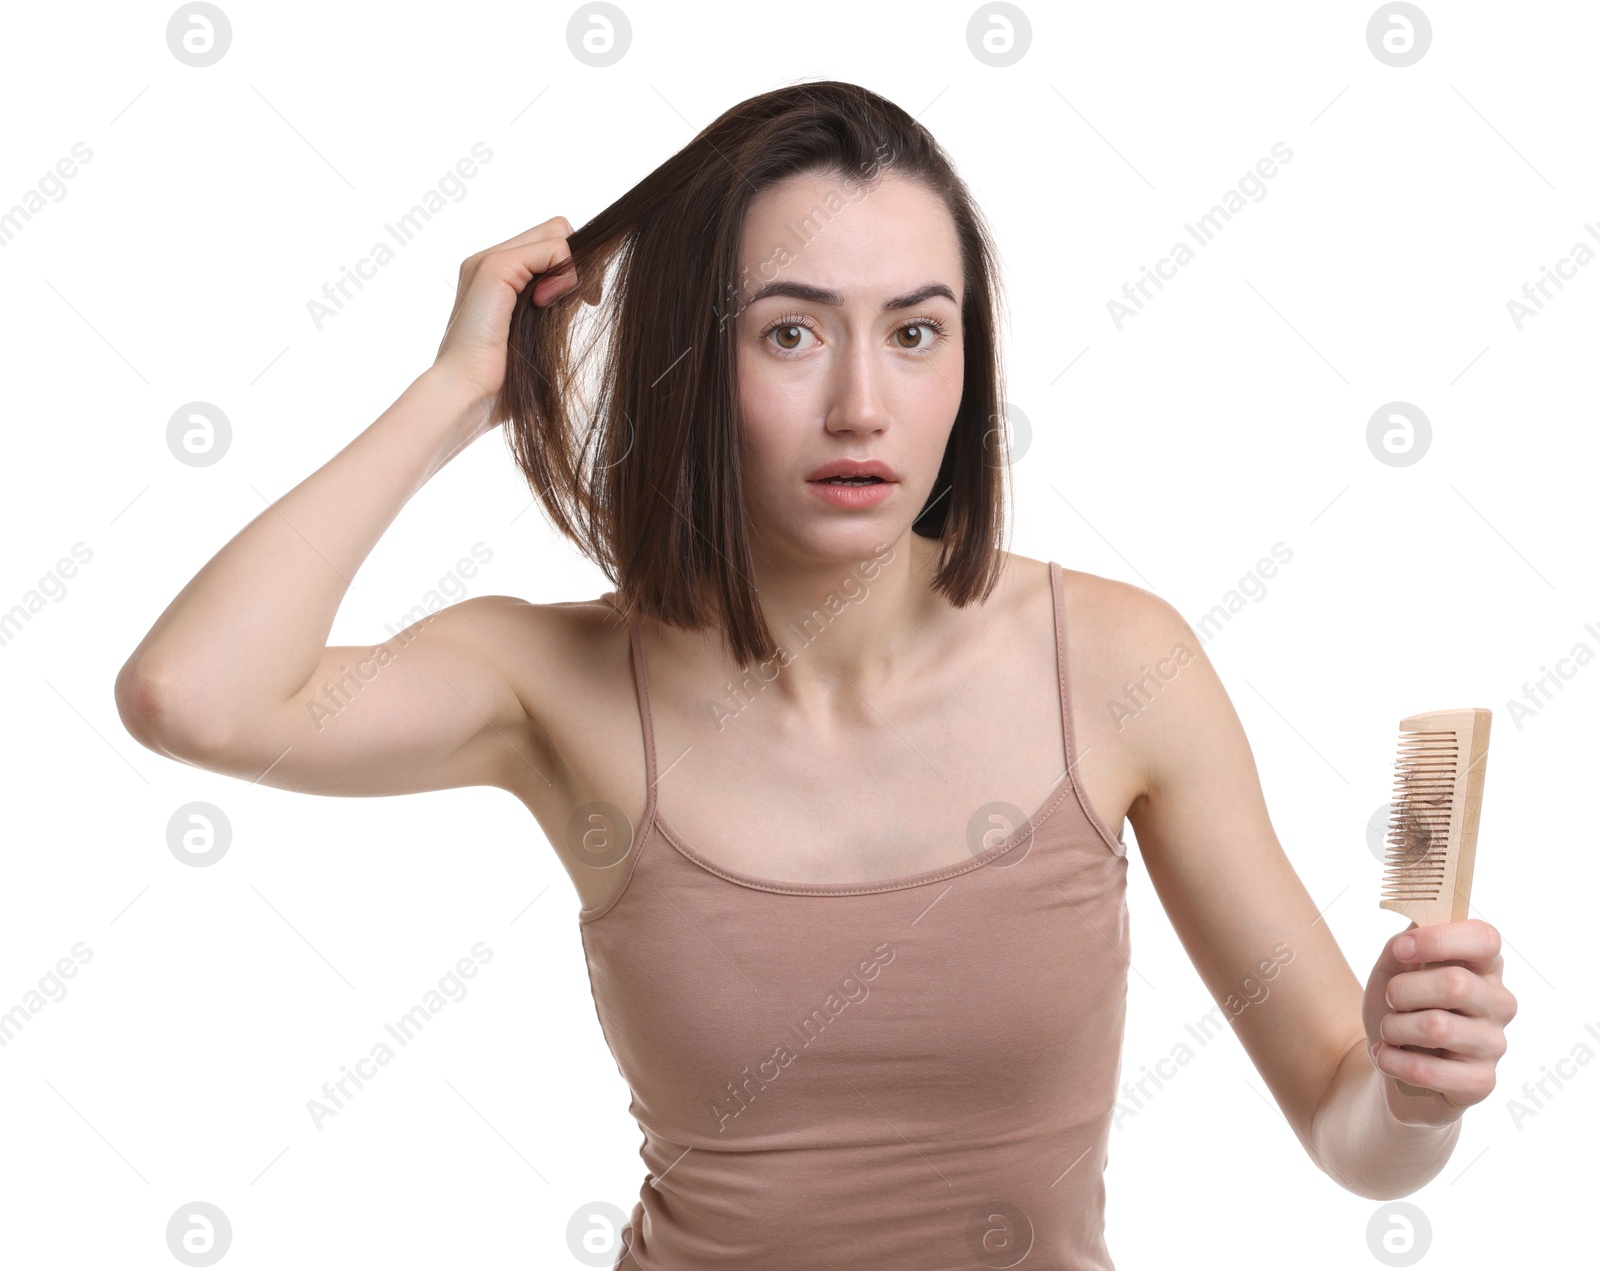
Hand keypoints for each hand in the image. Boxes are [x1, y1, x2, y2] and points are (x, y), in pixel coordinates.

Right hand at [432, 215, 590, 428]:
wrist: (466, 393)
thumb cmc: (502, 380)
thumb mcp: (538, 335)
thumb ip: (556, 305)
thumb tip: (587, 289)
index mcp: (497, 277)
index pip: (550, 244)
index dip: (574, 268)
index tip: (584, 301)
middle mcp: (490, 260)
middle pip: (557, 230)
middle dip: (580, 263)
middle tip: (585, 300)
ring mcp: (490, 259)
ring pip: (558, 232)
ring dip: (573, 270)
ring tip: (558, 306)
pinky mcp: (495, 266)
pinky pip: (554, 247)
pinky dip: (565, 275)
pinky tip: (548, 304)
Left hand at [1362, 918, 1516, 1124]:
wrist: (1393, 1064)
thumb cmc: (1401, 1008)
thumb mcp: (1392, 969)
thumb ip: (1404, 944)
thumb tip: (1417, 924)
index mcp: (1484, 966)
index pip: (1485, 939)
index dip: (1439, 940)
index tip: (1400, 950)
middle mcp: (1499, 1003)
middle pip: (1455, 984)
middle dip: (1403, 990)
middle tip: (1391, 1000)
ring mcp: (1494, 1044)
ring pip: (1436, 1027)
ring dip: (1394, 1028)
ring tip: (1390, 1032)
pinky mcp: (1481, 1082)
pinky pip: (1426, 1070)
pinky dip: (1393, 1061)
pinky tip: (1388, 1058)